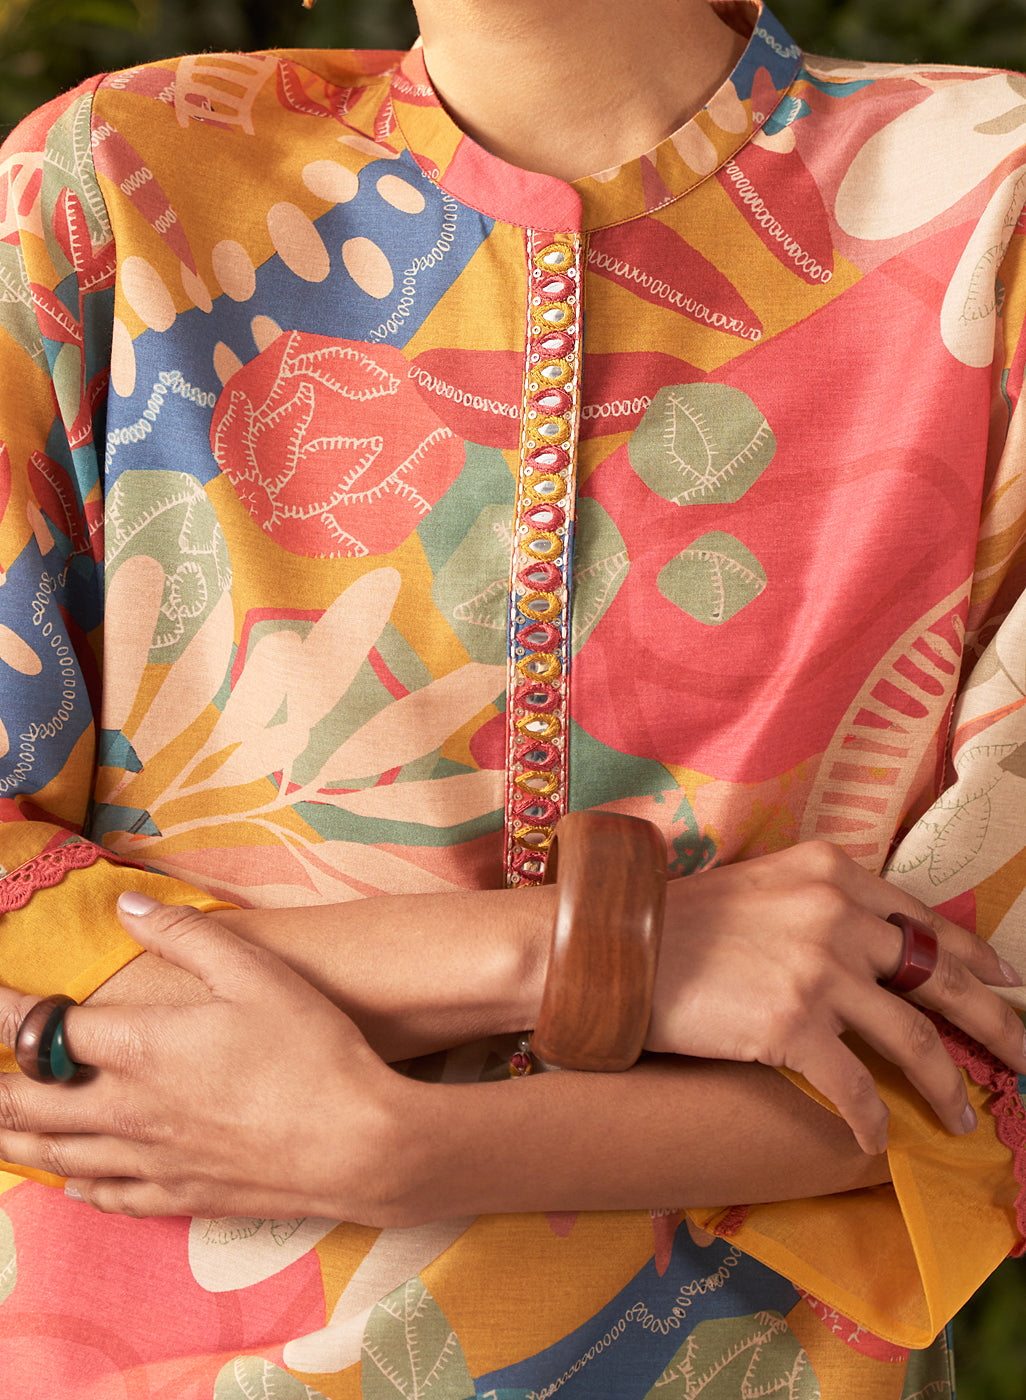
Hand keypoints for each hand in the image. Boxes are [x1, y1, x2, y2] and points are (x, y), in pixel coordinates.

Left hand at [0, 894, 412, 1220]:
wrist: (357, 1143)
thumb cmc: (310, 1049)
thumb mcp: (254, 971)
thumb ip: (183, 934)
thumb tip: (125, 906)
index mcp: (141, 1048)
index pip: (45, 1029)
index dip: (6, 1011)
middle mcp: (129, 1110)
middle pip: (30, 1104)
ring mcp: (151, 1160)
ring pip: (55, 1156)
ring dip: (14, 1139)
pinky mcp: (178, 1195)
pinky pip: (105, 1195)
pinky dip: (74, 1183)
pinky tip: (70, 1179)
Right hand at [647, 841, 1025, 1154]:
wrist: (618, 946)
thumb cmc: (681, 918)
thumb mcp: (763, 887)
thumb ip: (822, 904)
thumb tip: (875, 948)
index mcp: (832, 872)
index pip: (922, 920)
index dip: (971, 955)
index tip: (1003, 978)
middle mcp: (836, 915)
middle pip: (939, 976)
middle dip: (994, 1020)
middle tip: (1025, 1054)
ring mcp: (819, 970)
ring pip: (913, 1038)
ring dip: (948, 1085)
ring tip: (965, 1117)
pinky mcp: (792, 1026)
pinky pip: (856, 1086)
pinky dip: (873, 1119)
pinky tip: (877, 1140)